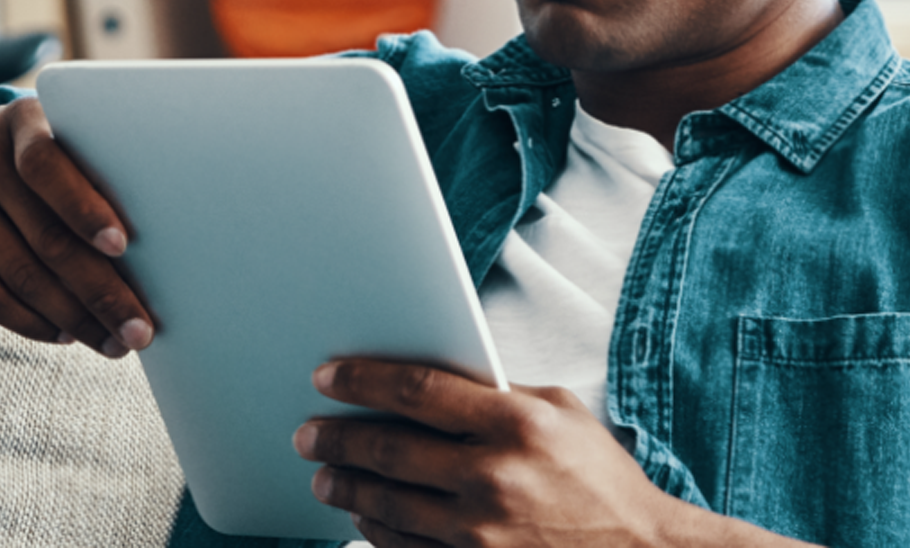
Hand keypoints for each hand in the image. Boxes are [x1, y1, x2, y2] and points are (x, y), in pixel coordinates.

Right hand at [0, 97, 153, 357]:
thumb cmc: (31, 159)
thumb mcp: (59, 140)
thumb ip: (95, 170)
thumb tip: (162, 242)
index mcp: (19, 120)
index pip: (48, 164)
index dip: (85, 207)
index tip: (123, 246)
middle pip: (45, 236)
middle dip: (101, 290)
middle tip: (140, 329)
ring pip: (21, 276)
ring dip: (75, 318)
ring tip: (114, 342)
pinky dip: (33, 322)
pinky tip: (67, 334)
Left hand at [292, 359, 815, 547]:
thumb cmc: (602, 480)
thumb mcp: (561, 412)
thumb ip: (497, 392)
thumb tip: (428, 378)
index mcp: (516, 422)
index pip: (417, 390)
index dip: (363, 380)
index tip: (328, 377)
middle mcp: (495, 477)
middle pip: (390, 449)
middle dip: (338, 437)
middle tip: (307, 431)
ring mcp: (483, 534)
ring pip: (389, 505)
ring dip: (347, 486)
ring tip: (324, 473)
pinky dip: (375, 532)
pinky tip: (362, 515)